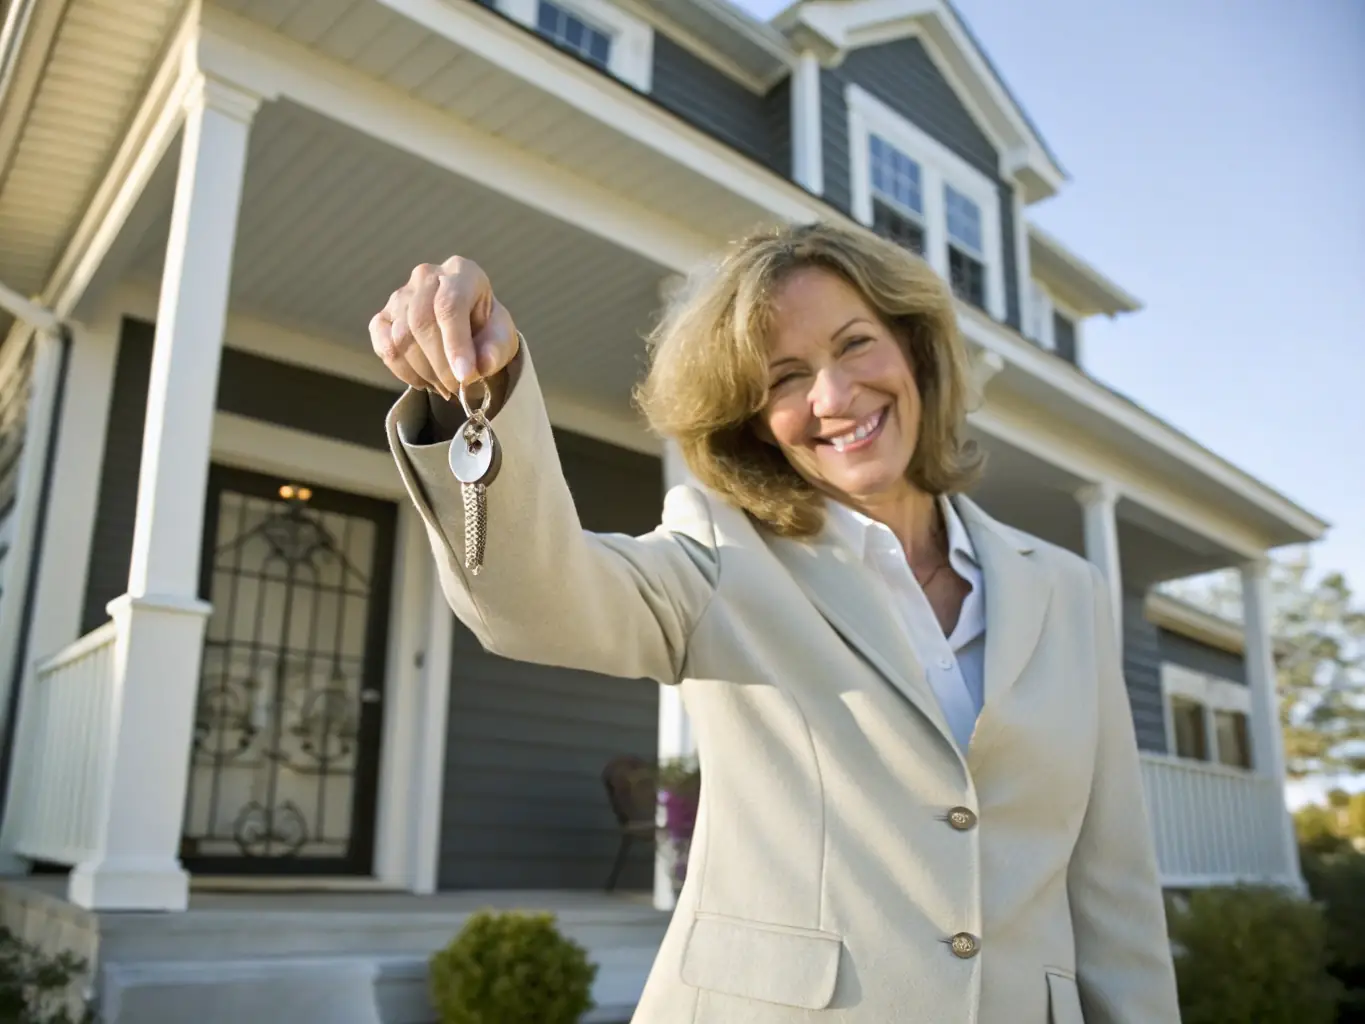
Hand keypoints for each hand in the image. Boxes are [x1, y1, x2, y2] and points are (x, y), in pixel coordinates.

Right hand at [370, 256, 519, 400]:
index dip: (456, 344)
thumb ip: (496, 350)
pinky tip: (424, 381)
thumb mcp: (502, 338)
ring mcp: (400, 296)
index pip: (450, 305)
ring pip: (400, 338)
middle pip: (420, 322)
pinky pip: (384, 348)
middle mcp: (427, 276)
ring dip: (424, 372)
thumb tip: (483, 365)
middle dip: (439, 364)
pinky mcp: (382, 317)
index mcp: (462, 273)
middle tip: (456, 388)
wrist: (469, 332)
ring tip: (445, 386)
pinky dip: (403, 372)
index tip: (465, 376)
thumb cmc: (487, 331)